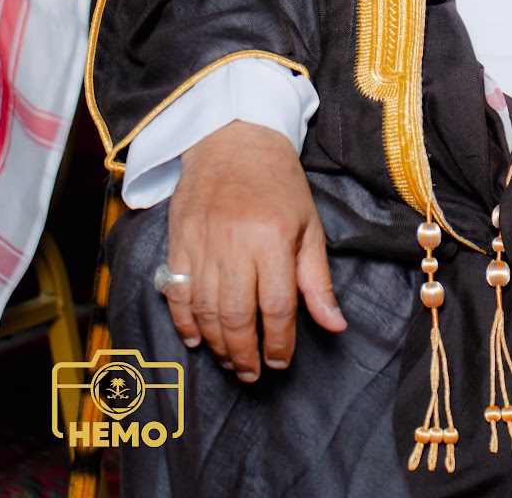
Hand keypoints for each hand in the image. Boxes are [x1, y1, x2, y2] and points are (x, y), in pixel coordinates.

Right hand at [163, 120, 345, 381]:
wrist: (234, 138)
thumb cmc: (279, 183)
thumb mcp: (309, 225)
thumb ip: (317, 280)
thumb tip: (334, 325)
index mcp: (273, 238)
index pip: (277, 307)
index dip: (280, 343)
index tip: (281, 362)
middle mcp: (236, 242)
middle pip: (236, 316)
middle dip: (245, 353)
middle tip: (251, 373)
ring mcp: (203, 242)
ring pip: (205, 310)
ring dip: (217, 344)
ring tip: (230, 359)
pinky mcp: (178, 239)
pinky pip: (176, 292)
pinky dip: (184, 321)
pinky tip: (197, 338)